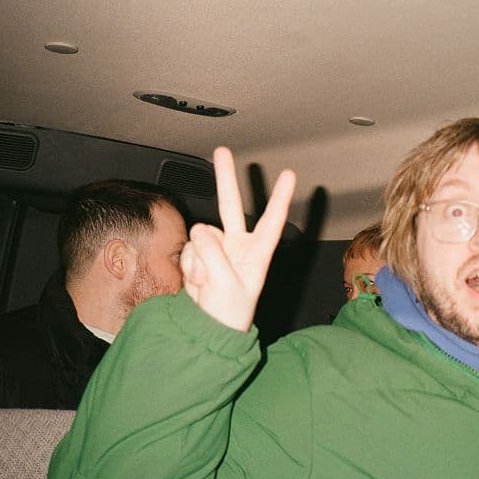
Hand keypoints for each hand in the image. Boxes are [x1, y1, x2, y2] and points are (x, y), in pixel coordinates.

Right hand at [180, 147, 295, 330]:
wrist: (209, 328)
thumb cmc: (229, 311)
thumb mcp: (226, 284)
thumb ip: (213, 254)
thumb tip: (199, 231)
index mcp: (258, 252)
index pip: (272, 220)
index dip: (280, 197)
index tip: (290, 174)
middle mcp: (239, 245)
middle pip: (232, 205)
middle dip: (226, 178)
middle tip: (221, 151)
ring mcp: (217, 248)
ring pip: (201, 235)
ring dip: (199, 258)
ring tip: (206, 282)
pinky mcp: (198, 255)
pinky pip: (188, 250)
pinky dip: (189, 266)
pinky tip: (197, 283)